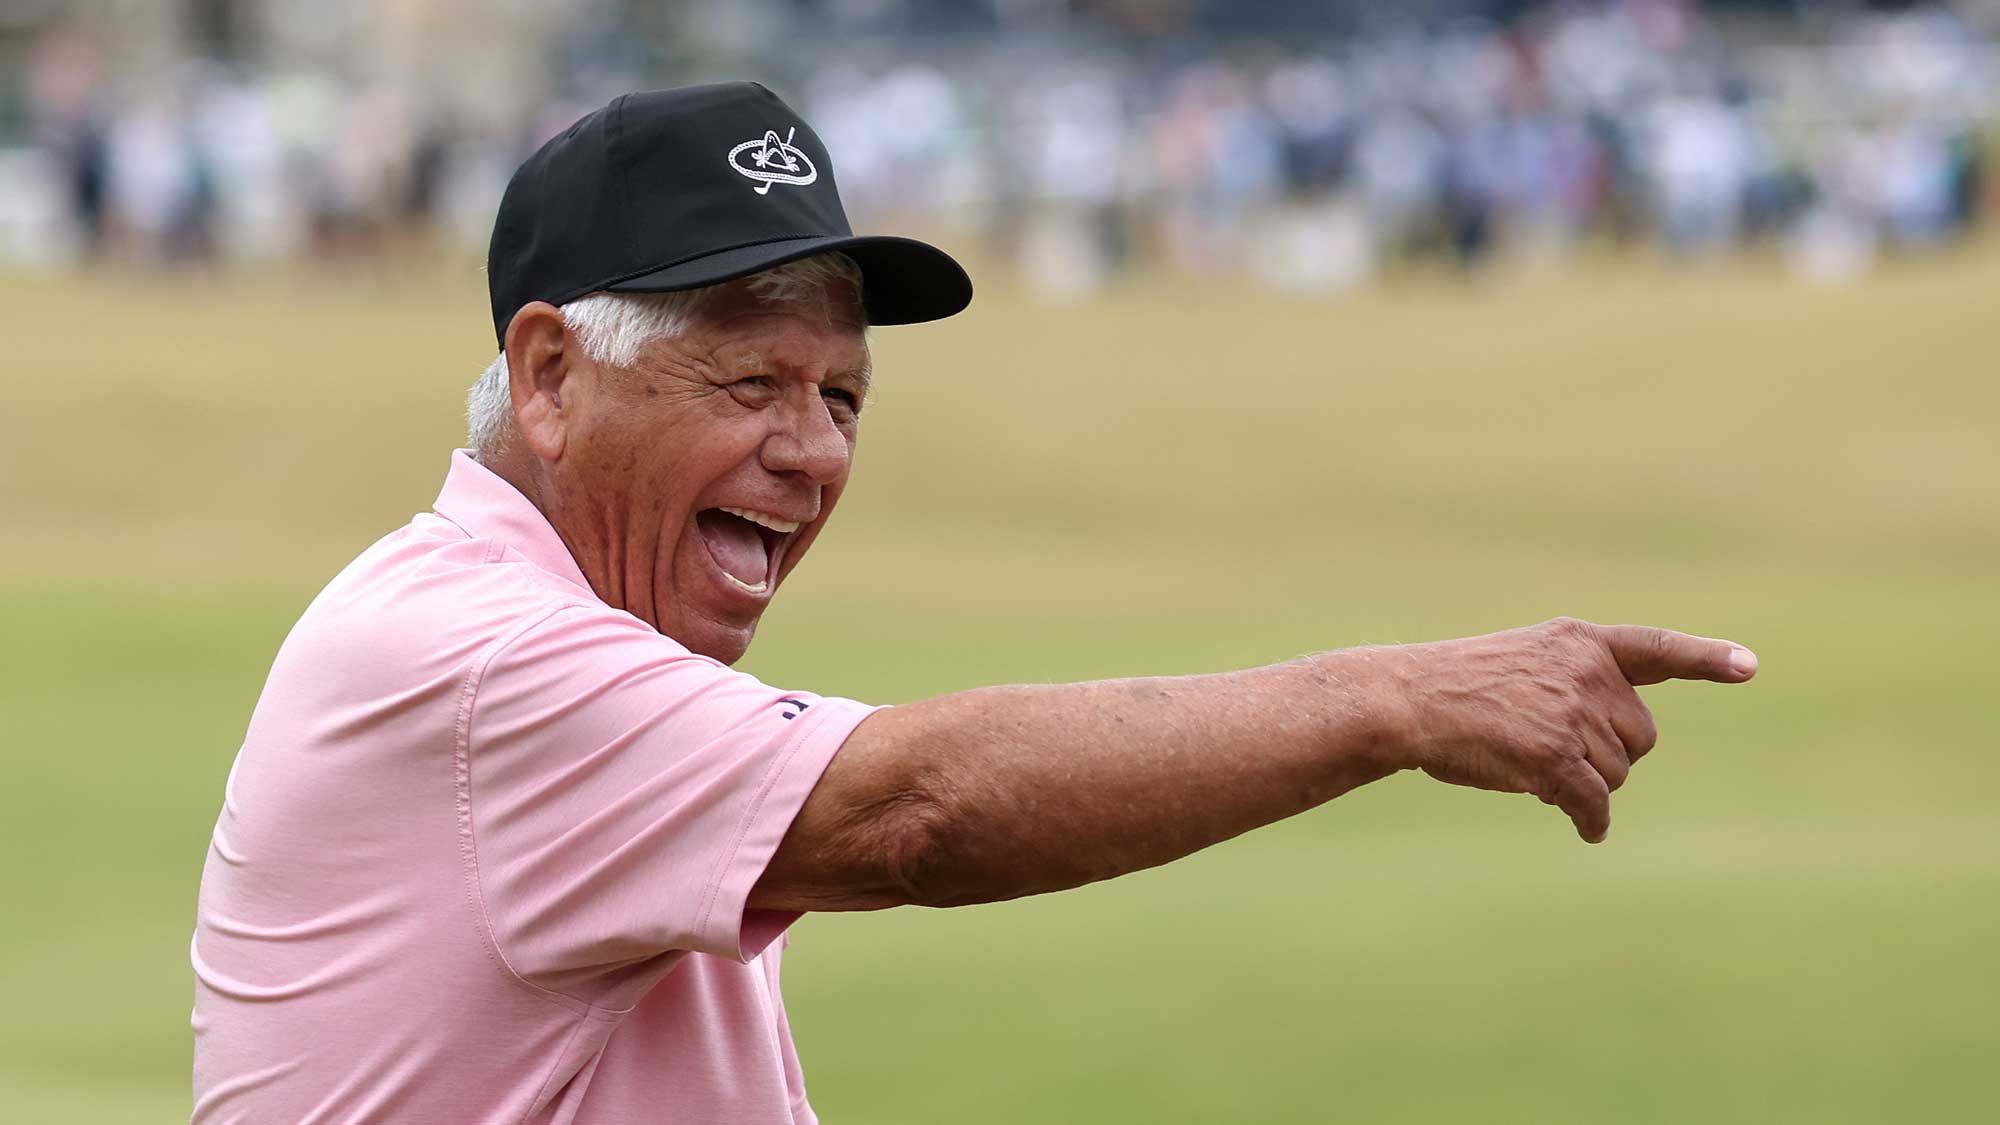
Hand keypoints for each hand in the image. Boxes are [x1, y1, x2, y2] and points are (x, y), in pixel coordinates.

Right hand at [1383, 617, 1757, 842]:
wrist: (1406, 700)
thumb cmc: (1455, 688)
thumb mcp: (1523, 662)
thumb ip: (1576, 686)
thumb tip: (1618, 756)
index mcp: (1579, 642)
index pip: (1656, 649)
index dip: (1706, 658)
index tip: (1749, 666)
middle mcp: (1586, 673)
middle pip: (1639, 737)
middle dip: (1609, 755)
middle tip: (1557, 752)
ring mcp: (1572, 713)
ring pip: (1617, 773)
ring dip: (1586, 784)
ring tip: (1531, 766)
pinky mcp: (1555, 756)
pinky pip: (1595, 802)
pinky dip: (1592, 820)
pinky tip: (1587, 832)